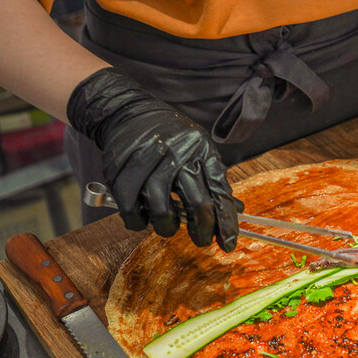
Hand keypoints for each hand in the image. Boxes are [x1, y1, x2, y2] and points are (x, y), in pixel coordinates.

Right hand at [67, 68, 239, 250]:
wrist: (128, 113)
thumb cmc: (169, 137)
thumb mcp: (198, 149)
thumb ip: (213, 180)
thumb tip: (235, 211)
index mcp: (201, 149)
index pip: (219, 191)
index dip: (226, 222)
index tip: (228, 243)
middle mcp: (178, 154)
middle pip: (197, 202)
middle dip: (202, 230)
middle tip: (201, 241)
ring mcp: (149, 163)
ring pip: (163, 209)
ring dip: (168, 227)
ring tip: (169, 227)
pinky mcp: (122, 172)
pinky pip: (132, 209)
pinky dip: (139, 222)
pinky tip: (144, 219)